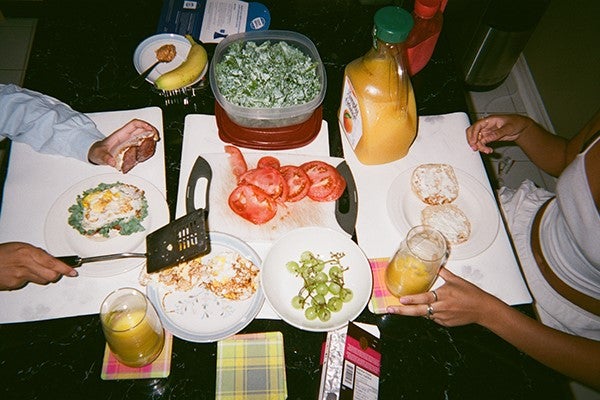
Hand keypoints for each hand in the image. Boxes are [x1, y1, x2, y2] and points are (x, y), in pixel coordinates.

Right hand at [0, 242, 77, 289]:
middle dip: (55, 274)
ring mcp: (20, 276)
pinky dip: (27, 280)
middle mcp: (25, 264)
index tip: (73, 272)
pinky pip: (27, 283)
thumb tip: (51, 259)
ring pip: (42, 281)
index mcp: (28, 252)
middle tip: (54, 271)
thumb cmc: (1, 253)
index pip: (52, 262)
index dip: (64, 268)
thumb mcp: (20, 247)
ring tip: (31, 270)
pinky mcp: (14, 284)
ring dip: (41, 277)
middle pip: (51, 276)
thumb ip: (37, 254)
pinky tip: (19, 274)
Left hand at [87, 119, 158, 167]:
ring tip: (155, 141)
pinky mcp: (131, 147)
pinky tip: (150, 148)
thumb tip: (111, 162)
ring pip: (143, 134)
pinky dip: (147, 144)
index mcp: (120, 135)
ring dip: (150, 136)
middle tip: (156, 136)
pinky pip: (141, 143)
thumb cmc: (97, 152)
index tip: (150, 130)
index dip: (143, 125)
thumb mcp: (100, 155)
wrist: (95, 154)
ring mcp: (129, 141)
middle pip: (142, 128)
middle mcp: (126, 136)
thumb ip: (105, 158)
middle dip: (151, 130)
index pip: (134, 124)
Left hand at [386, 267, 503, 326]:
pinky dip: (429, 313)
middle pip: (419, 311)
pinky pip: (433, 318)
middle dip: (403, 311)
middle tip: (391, 309)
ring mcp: (443, 317)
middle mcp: (442, 307)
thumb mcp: (456, 280)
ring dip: (415, 311)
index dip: (412, 299)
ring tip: (404, 307)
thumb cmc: (471, 294)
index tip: (401, 299)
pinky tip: (431, 309)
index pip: (424, 298)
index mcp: (443, 295)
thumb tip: (435, 264)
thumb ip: (443, 273)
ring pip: (424, 314)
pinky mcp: (445, 323)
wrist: (483, 309)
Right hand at [466, 114, 532, 154]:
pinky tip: (488, 150)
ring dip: (479, 146)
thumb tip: (487, 138)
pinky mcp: (489, 138)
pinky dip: (483, 148)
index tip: (474, 142)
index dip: (473, 134)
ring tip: (487, 151)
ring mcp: (487, 132)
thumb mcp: (508, 127)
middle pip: (473, 132)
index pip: (477, 125)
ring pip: (477, 139)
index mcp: (489, 120)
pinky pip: (482, 143)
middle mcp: (486, 126)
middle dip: (472, 140)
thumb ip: (497, 133)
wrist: (521, 128)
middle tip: (475, 148)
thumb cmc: (516, 123)